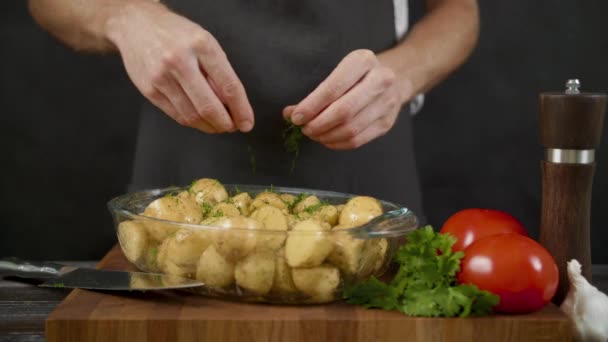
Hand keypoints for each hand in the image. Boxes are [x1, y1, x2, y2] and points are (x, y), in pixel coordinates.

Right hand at [105, 2, 252, 132]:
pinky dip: (192, 121)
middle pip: (209, 106)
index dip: (241, 110)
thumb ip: (219, 71)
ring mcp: (162, 77)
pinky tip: (199, 119)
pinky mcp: (149, 90)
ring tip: (217, 124)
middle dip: (225, 123)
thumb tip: (233, 105)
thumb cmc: (176, 34)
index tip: (246, 123)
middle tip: (231, 126)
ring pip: (192, 116)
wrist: (136, 25)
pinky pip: (176, 115)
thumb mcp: (205, 43)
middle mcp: (180, 61)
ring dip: (209, 126)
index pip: (228, 86)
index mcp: (201, 46)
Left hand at [283, 49, 409, 149]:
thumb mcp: (340, 70)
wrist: (396, 77)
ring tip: (313, 134)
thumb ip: (316, 91)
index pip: (333, 88)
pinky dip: (337, 143)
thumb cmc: (358, 74)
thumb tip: (290, 113)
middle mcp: (380, 80)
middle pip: (344, 112)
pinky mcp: (387, 123)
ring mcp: (387, 103)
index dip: (311, 106)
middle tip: (304, 128)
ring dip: (326, 136)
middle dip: (318, 124)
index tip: (296, 116)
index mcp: (363, 61)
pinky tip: (326, 139)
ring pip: (351, 129)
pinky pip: (358, 140)